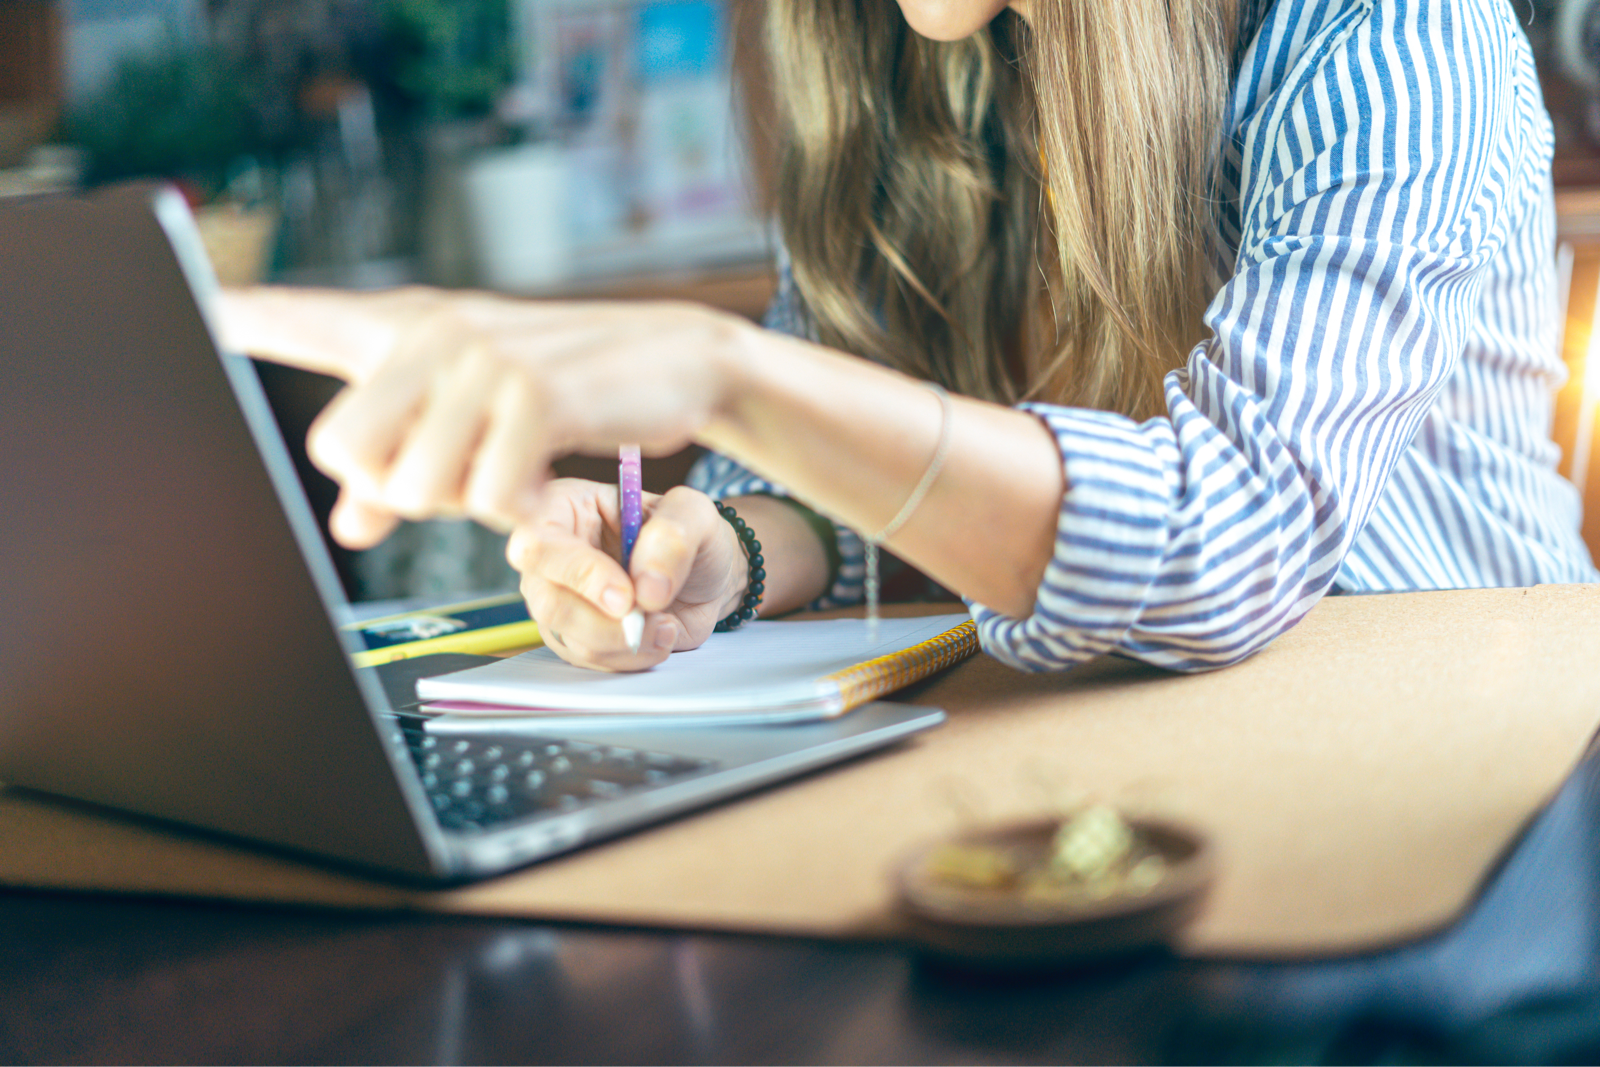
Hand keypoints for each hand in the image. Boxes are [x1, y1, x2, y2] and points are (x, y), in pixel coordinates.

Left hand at [215, 286, 752, 547]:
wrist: (672, 358)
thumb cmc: (564, 388)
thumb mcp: (476, 420)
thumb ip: (402, 467)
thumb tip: (345, 525)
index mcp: (407, 329)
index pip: (301, 316)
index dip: (237, 316)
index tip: (186, 310)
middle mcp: (431, 333)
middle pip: (341, 450)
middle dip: (395, 491)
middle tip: (459, 476)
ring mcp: (480, 361)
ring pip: (411, 486)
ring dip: (463, 505)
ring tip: (514, 472)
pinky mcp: (534, 396)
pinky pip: (484, 498)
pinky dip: (515, 511)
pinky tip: (544, 481)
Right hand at [507, 480, 747, 670]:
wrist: (706, 578)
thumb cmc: (690, 536)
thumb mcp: (695, 513)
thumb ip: (672, 537)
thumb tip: (646, 588)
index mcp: (564, 508)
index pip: (538, 543)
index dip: (579, 573)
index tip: (625, 596)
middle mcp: (553, 557)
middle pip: (548, 602)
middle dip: (603, 623)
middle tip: (647, 619)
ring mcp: (560, 601)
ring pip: (570, 638)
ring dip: (624, 641)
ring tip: (665, 623)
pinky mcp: (577, 637)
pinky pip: (592, 660)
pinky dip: (631, 656)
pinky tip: (658, 636)